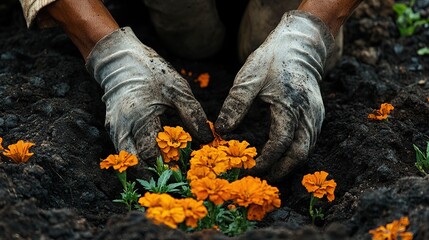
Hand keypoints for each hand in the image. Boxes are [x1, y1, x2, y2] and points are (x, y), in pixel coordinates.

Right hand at [86, 27, 212, 161]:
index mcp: (140, 118)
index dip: (168, 164)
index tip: (184, 170)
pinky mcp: (112, 127)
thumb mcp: (177, 90)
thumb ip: (192, 115)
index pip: (151, 153)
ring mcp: (114, 129)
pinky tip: (152, 156)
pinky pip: (124, 148)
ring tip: (164, 169)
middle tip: (173, 175)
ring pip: (127, 158)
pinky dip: (137, 155)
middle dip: (153, 170)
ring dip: (144, 165)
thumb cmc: (151, 72)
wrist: (120, 58)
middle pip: (135, 162)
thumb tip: (206, 139)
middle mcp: (123, 128)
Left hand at [215, 11, 334, 181]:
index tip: (250, 169)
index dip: (265, 161)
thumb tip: (222, 130)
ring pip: (307, 149)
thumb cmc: (272, 59)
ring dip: (290, 163)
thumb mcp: (249, 78)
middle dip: (281, 170)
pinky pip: (310, 140)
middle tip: (263, 177)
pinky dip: (297, 151)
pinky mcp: (318, 113)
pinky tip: (283, 154)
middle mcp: (308, 115)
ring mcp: (316, 115)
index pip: (279, 145)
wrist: (300, 44)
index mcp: (290, 107)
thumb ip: (236, 104)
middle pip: (299, 154)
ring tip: (271, 170)